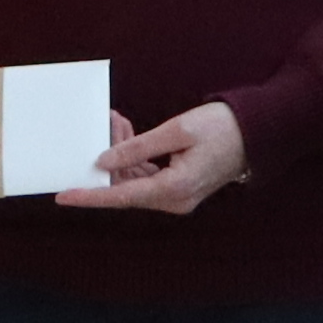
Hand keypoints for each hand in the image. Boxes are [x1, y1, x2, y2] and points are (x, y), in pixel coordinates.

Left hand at [71, 98, 246, 212]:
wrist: (258, 132)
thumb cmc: (223, 128)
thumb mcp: (177, 130)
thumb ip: (138, 148)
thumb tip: (104, 160)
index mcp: (174, 189)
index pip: (120, 196)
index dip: (90, 195)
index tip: (63, 195)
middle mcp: (174, 200)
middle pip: (125, 187)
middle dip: (109, 157)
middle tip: (108, 123)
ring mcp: (177, 196)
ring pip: (134, 180)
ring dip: (122, 154)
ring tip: (119, 122)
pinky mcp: (179, 187)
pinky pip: (147, 177)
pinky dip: (135, 158)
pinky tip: (131, 135)